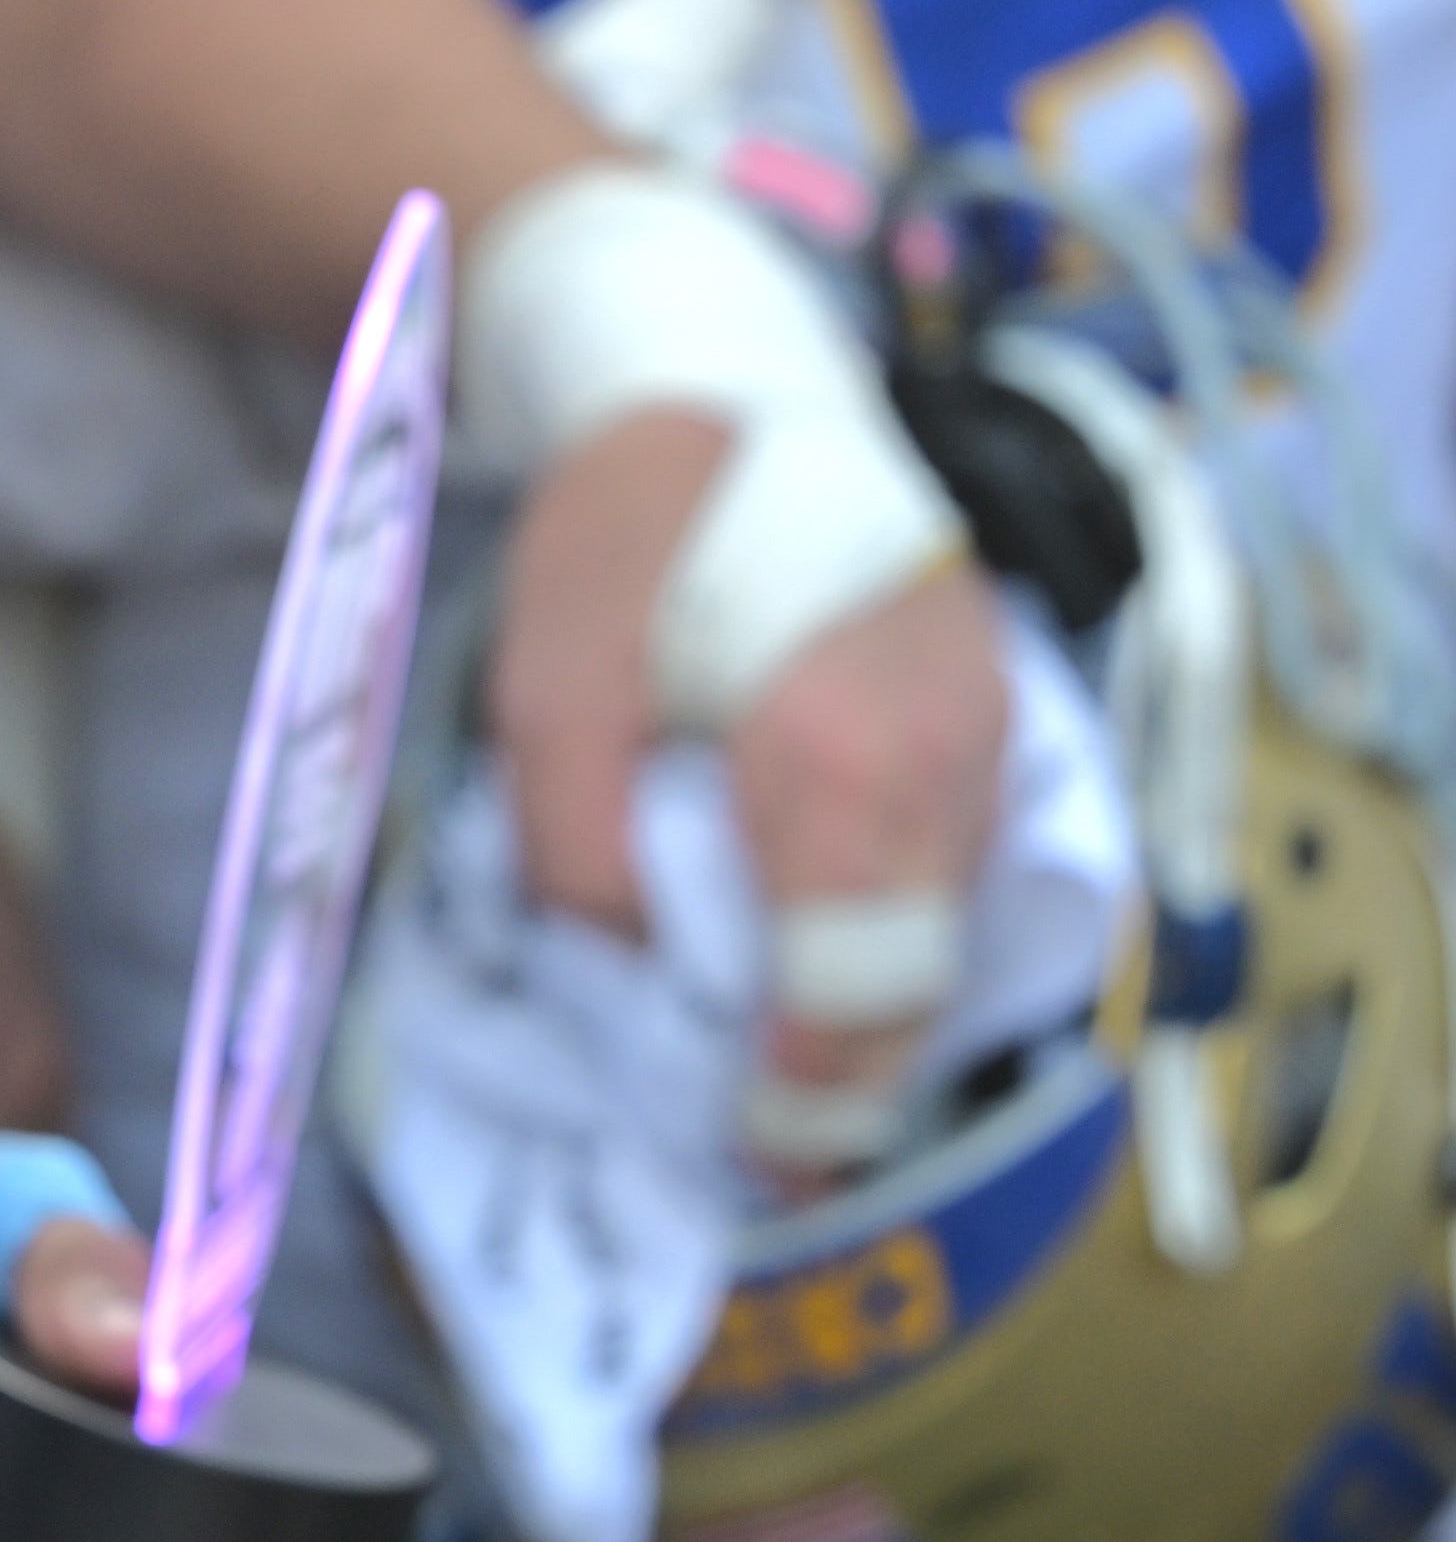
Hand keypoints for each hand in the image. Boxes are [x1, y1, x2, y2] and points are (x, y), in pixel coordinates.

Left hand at [487, 408, 1007, 1132]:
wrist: (727, 382)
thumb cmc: (619, 536)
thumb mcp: (544, 697)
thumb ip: (581, 854)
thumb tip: (642, 974)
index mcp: (834, 754)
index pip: (848, 985)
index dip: (801, 1091)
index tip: (751, 1159)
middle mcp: (946, 759)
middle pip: (918, 982)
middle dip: (844, 1080)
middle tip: (769, 1156)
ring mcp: (989, 738)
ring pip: (951, 932)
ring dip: (873, 1011)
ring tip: (785, 1075)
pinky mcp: (996, 719)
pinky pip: (961, 867)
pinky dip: (900, 931)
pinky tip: (822, 956)